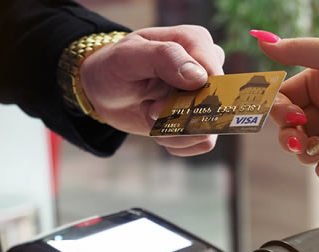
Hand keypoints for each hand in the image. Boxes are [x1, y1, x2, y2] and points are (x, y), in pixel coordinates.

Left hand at [81, 25, 224, 155]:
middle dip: (177, 116)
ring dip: (174, 131)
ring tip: (150, 116)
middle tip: (149, 109)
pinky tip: (159, 128)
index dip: (189, 98)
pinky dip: (177, 141)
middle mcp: (207, 66)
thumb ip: (164, 57)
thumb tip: (198, 77)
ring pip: (209, 128)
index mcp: (196, 41)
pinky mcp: (200, 117)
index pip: (214, 76)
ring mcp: (205, 93)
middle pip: (213, 105)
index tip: (155, 104)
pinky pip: (204, 141)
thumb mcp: (128, 57)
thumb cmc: (115, 67)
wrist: (105, 91)